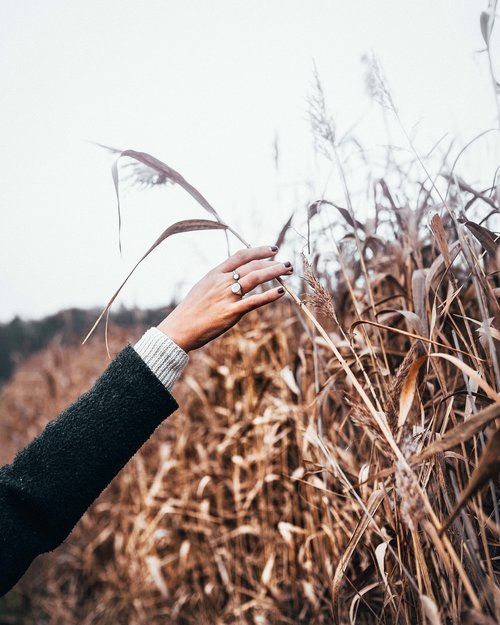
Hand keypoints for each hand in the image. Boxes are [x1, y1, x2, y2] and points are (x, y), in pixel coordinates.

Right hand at [157, 245, 292, 351]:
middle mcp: (222, 281)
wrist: (180, 328)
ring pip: (255, 278)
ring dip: (274, 272)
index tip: (273, 249)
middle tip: (287, 264)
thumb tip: (233, 276)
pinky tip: (281, 292)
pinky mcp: (232, 312)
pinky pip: (254, 301)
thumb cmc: (191, 311)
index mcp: (215, 274)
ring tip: (288, 271)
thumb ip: (219, 281)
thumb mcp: (203, 288)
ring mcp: (227, 296)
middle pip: (251, 265)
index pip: (240, 256)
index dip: (258, 250)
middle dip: (272, 263)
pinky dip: (269, 296)